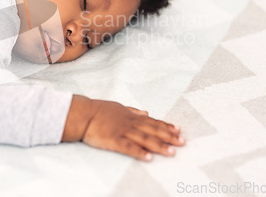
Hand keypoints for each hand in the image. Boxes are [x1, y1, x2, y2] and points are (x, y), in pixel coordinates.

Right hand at [62, 95, 184, 161]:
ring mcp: (122, 132)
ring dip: (159, 146)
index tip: (178, 130)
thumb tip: (146, 112)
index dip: (166, 126)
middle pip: (152, 130)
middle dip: (169, 137)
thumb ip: (133, 111)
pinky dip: (139, 153)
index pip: (152, 122)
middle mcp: (130, 123)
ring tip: (172, 152)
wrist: (83, 114)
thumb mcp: (119, 107)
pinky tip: (149, 158)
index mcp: (131, 116)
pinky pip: (128, 147)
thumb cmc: (99, 110)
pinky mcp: (113, 140)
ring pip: (144, 139)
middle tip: (183, 142)